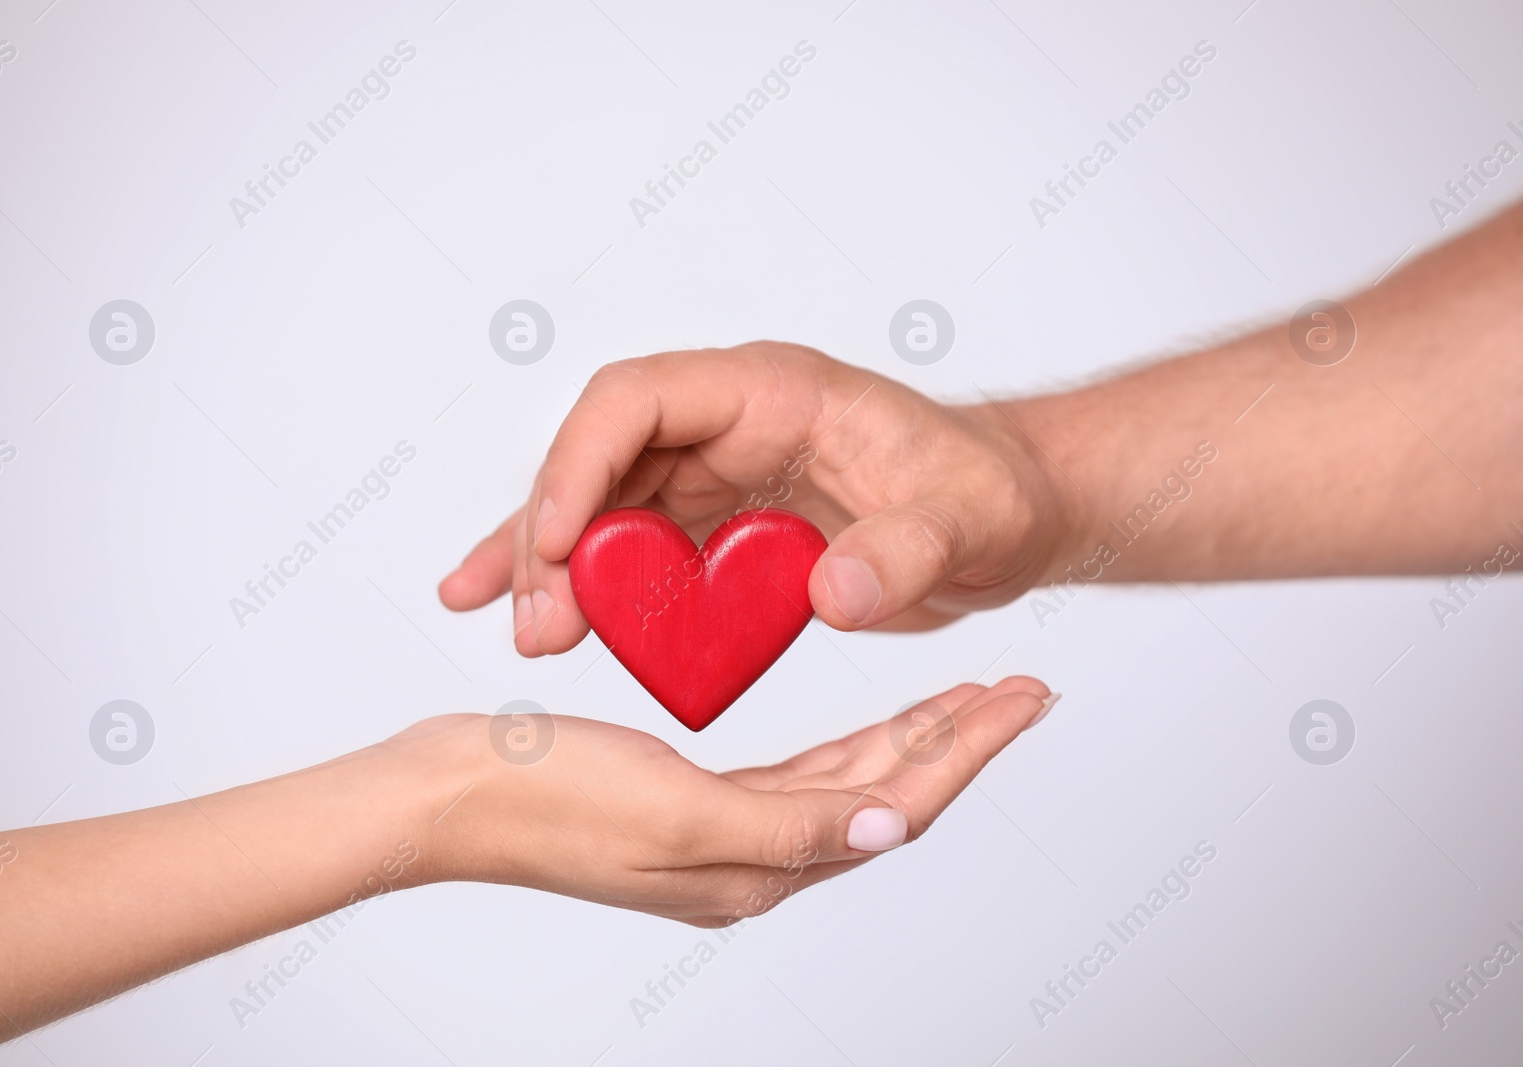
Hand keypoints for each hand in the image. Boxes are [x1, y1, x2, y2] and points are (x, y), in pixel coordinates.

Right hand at [394, 676, 1053, 925]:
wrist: (446, 795)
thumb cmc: (543, 798)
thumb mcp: (673, 811)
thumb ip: (785, 826)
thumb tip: (887, 826)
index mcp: (756, 867)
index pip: (895, 806)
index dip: (965, 751)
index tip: (1024, 698)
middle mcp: (749, 861)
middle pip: (882, 796)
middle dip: (954, 743)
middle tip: (1017, 688)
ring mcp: (719, 835)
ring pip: (845, 784)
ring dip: (907, 740)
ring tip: (962, 697)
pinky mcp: (689, 802)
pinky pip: (793, 775)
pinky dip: (841, 744)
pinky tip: (860, 722)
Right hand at [437, 342, 1073, 655]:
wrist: (1005, 518)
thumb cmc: (990, 493)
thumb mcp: (969, 522)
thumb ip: (908, 551)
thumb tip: (835, 591)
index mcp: (772, 393)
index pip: (639, 399)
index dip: (581, 462)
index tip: (559, 544)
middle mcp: (727, 426)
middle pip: (600, 460)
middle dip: (553, 537)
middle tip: (541, 627)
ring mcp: (715, 477)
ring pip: (601, 508)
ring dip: (556, 569)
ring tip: (529, 638)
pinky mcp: (715, 531)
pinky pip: (629, 550)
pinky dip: (579, 583)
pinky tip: (524, 612)